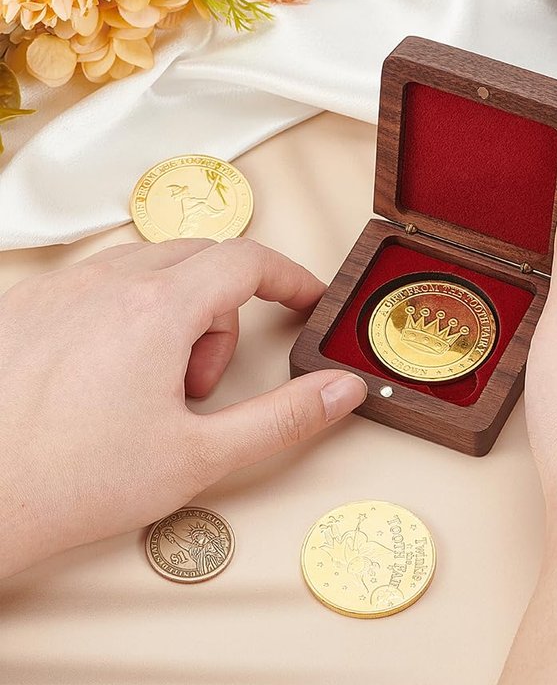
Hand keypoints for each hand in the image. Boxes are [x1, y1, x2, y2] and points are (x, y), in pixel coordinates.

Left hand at [0, 238, 366, 578]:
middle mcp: (105, 284)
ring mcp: (60, 289)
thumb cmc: (72, 483)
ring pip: (149, 269)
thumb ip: (284, 418)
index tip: (304, 299)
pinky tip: (107, 373)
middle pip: (201, 263)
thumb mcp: (201, 456)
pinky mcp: (26, 305)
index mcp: (156, 310)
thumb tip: (338, 390)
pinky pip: (99, 282)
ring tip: (150, 384)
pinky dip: (126, 313)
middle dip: (225, 312)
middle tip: (203, 382)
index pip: (247, 260)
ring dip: (174, 313)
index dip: (288, 277)